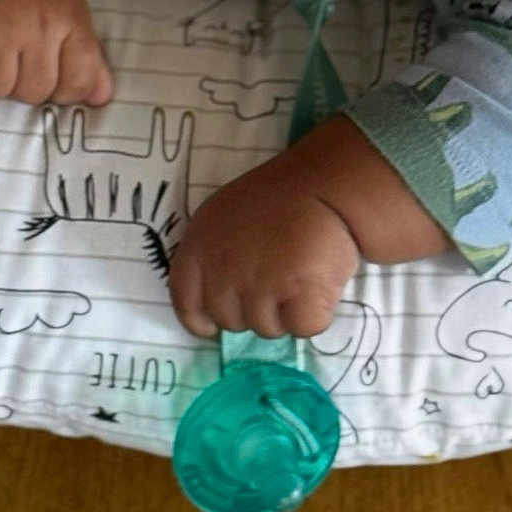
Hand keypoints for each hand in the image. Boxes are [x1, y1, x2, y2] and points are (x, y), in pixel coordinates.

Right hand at [0, 0, 113, 112]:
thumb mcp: (66, 11)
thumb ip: (86, 55)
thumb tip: (100, 97)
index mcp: (70, 16)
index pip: (79, 81)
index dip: (62, 90)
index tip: (47, 76)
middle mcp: (39, 21)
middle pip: (36, 92)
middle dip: (21, 86)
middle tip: (8, 58)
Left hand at [167, 146, 361, 339]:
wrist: (325, 183)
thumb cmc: (279, 195)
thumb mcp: (226, 215)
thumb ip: (216, 254)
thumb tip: (226, 295)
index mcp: (199, 247)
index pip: (186, 302)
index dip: (201, 318)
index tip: (214, 323)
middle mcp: (222, 273)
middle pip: (230, 321)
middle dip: (254, 309)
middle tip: (278, 277)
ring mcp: (258, 290)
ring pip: (267, 328)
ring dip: (285, 311)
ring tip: (302, 271)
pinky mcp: (296, 301)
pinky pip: (301, 327)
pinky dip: (314, 313)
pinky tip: (319, 282)